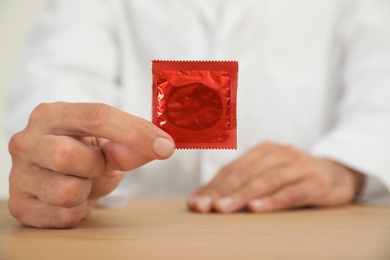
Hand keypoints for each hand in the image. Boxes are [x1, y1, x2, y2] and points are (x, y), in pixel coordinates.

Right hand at [8, 102, 174, 227]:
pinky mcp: (20, 206)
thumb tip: (159, 148)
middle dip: (96, 166)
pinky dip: (79, 210)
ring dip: (87, 190)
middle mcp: (27, 140)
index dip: (135, 132)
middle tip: (96, 165)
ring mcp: (18, 174)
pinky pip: (64, 216)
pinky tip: (72, 199)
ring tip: (81, 182)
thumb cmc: (84, 154)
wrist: (56, 177)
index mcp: (52, 115)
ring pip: (67, 190)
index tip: (166, 146)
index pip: (96, 116)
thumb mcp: (108, 145)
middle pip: (70, 155)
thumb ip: (129, 145)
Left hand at [188, 142, 363, 212]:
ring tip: (223, 208)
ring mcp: (298, 166)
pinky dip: (272, 200)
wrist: (338, 173)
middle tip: (203, 206)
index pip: (232, 169)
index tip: (196, 202)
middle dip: (221, 191)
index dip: (212, 186)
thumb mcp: (269, 173)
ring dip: (242, 195)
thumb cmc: (294, 176)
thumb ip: (245, 181)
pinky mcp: (316, 181)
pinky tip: (256, 208)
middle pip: (245, 173)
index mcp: (263, 151)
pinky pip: (291, 192)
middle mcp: (279, 154)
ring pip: (265, 180)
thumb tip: (210, 199)